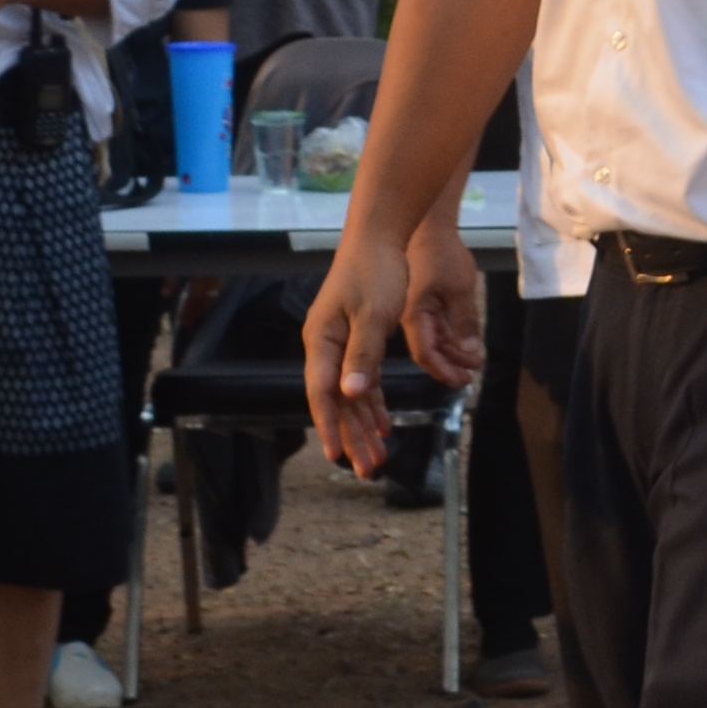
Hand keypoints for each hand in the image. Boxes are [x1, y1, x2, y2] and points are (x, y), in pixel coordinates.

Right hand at [304, 220, 415, 474]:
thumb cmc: (375, 272)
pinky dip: (374, 403)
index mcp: (322, 342)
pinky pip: (363, 380)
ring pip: (351, 395)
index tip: (338, 456)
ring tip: (378, 457)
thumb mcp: (372, 315)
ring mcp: (340, 345)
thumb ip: (361, 356)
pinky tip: (384, 424)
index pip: (322, 393)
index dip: (331, 426)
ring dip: (365, 425)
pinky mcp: (357, 340)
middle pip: (337, 402)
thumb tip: (350, 394)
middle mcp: (326, 347)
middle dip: (352, 436)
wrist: (380, 237)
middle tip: (366, 470)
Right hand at [399, 222, 489, 391]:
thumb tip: (472, 352)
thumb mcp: (459, 287)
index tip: (462, 380)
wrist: (428, 225)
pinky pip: (434, 326)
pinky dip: (449, 336)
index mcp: (412, 315)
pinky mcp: (420, 300)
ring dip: (452, 352)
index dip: (443, 369)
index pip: (425, 352)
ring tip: (473, 364)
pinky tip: (463, 345)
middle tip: (470, 378)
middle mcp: (408, 316)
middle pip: (427, 350)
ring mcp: (413, 308)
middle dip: (449, 365)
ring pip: (432, 338)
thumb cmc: (440, 253)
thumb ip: (465, 321)